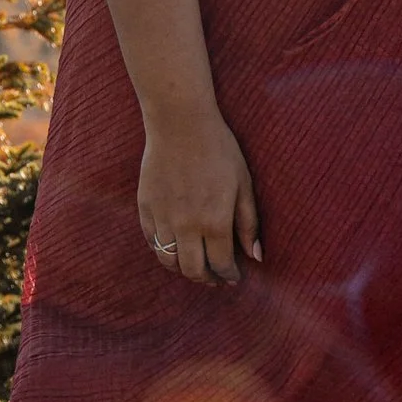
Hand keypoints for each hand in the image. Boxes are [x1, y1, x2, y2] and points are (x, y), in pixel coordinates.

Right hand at [138, 107, 262, 286]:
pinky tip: (175, 246)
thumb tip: (256, 257)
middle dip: (207, 278)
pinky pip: (152, 242)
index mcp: (215, 221)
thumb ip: (249, 223)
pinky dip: (163, 250)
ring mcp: (162, 218)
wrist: (180, 123)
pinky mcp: (145, 208)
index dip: (229, 276)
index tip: (234, 277)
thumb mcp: (243, 184)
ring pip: (169, 260)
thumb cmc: (219, 150)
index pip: (221, 265)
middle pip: (193, 270)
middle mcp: (186, 226)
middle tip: (215, 277)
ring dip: (183, 268)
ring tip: (195, 264)